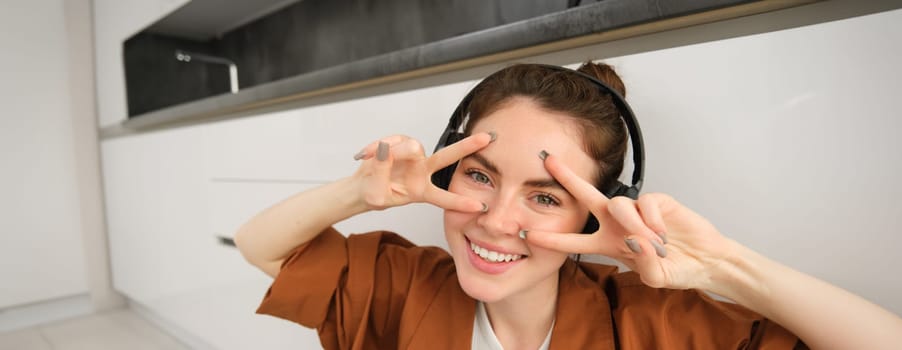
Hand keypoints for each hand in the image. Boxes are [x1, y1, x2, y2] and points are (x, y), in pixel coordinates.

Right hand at [351, 133, 492, 211]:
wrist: (361, 186)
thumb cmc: (373, 195)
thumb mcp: (376, 195)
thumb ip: (382, 172)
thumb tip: (386, 150)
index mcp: (421, 191)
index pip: (444, 198)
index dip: (460, 203)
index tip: (480, 207)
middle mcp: (422, 172)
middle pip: (446, 158)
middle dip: (466, 147)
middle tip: (486, 138)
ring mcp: (412, 157)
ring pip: (412, 147)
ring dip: (395, 152)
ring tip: (375, 157)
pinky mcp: (400, 144)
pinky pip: (395, 140)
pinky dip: (380, 146)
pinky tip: (369, 153)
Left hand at [524, 152, 737, 290]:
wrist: (705, 260)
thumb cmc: (677, 269)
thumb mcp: (656, 276)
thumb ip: (644, 264)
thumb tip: (635, 241)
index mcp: (608, 243)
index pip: (574, 242)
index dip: (552, 240)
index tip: (528, 235)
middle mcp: (617, 223)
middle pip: (586, 197)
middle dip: (567, 178)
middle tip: (548, 161)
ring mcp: (637, 210)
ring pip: (619, 205)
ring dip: (633, 226)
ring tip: (653, 244)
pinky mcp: (658, 201)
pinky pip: (646, 204)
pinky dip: (653, 220)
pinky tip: (664, 235)